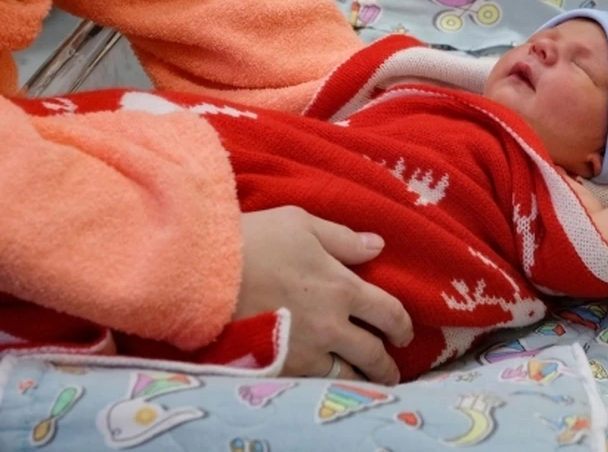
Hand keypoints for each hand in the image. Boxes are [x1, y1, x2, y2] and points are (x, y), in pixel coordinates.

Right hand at [233, 206, 412, 383]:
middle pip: (372, 355)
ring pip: (344, 376)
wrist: (203, 272)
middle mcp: (331, 325)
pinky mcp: (276, 367)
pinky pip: (309, 383)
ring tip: (361, 380)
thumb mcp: (301, 224)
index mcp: (343, 288)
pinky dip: (321, 383)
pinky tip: (322, 380)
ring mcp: (304, 351)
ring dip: (358, 379)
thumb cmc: (253, 240)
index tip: (404, 334)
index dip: (403, 326)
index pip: (389, 314)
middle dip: (386, 366)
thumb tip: (378, 246)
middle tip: (390, 369)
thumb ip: (343, 239)